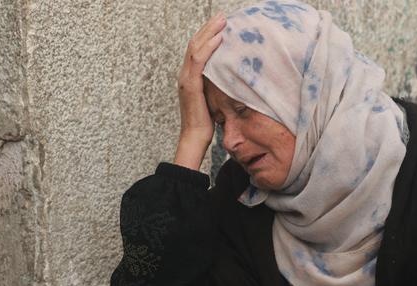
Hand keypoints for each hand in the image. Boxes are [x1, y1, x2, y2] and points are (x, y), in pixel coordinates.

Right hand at [173, 12, 225, 170]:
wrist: (195, 138)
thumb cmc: (205, 122)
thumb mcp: (213, 98)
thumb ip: (217, 85)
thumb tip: (232, 77)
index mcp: (189, 76)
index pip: (197, 49)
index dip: (207, 34)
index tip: (220, 24)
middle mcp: (185, 74)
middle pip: (195, 43)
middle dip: (209, 27)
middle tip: (222, 16)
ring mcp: (186, 79)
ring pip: (196, 48)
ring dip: (210, 32)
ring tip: (222, 21)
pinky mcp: (191, 85)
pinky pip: (198, 61)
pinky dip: (208, 48)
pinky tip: (219, 39)